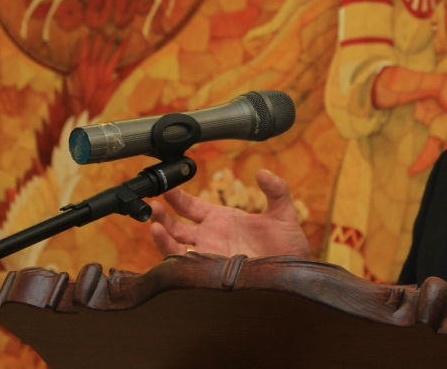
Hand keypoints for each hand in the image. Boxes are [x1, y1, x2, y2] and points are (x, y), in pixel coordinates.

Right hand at [149, 169, 310, 258]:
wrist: (293, 274)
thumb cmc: (289, 246)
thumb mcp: (283, 213)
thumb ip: (276, 190)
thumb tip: (263, 172)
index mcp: (222, 220)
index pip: (191, 207)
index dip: (177, 197)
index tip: (166, 186)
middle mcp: (211, 237)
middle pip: (176, 226)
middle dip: (162, 215)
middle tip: (152, 204)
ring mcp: (209, 255)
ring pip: (175, 245)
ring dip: (162, 234)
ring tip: (154, 223)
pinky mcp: (210, 272)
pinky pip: (183, 265)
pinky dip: (171, 254)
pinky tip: (165, 242)